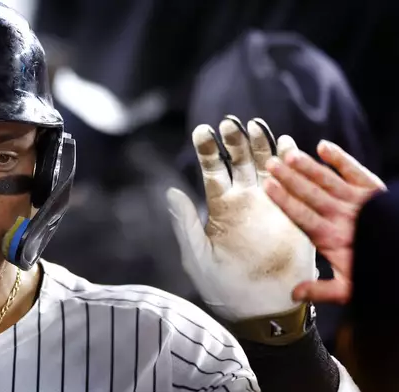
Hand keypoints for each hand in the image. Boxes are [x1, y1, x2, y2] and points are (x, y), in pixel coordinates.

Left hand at [167, 116, 314, 321]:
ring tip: (255, 125)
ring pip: (266, 166)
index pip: (211, 169)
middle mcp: (243, 200)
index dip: (207, 149)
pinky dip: (291, 164)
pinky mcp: (293, 215)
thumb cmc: (222, 287)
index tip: (202, 130)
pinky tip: (287, 145)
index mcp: (219, 206)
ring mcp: (270, 205)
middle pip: (238, 160)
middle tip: (230, 122)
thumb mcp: (196, 255)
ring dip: (261, 144)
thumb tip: (170, 191)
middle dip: (234, 140)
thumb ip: (184, 223)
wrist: (260, 309)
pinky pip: (293, 185)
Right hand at [263, 139, 385, 304]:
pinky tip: (323, 147)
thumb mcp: (348, 289)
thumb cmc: (378, 271)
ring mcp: (357, 200)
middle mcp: (341, 215)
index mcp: (330, 237)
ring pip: (327, 179)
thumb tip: (294, 294)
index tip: (268, 186)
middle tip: (271, 164)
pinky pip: (353, 169)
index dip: (283, 199)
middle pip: (309, 192)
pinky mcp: (373, 189)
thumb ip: (320, 290)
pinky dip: (339, 157)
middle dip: (288, 177)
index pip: (300, 214)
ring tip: (290, 154)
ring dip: (307, 166)